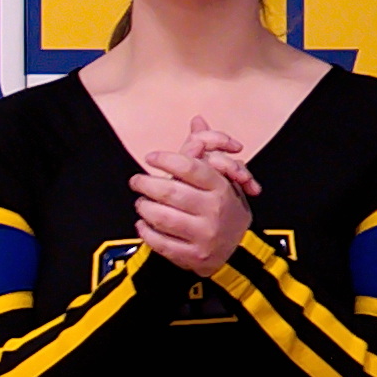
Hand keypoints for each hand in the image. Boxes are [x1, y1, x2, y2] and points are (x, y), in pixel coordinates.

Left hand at [130, 130, 255, 278]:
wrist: (240, 249)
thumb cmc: (224, 207)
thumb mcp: (221, 178)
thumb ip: (204, 151)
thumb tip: (197, 121)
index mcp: (221, 188)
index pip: (192, 167)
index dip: (167, 159)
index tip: (150, 157)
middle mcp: (214, 210)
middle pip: (171, 192)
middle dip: (146, 183)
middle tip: (136, 180)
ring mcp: (204, 235)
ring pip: (161, 217)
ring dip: (144, 207)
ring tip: (140, 202)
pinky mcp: (193, 256)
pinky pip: (160, 242)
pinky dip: (145, 231)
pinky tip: (142, 223)